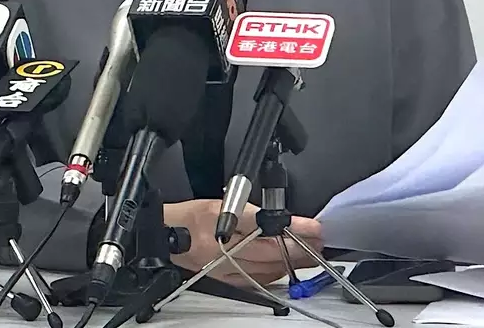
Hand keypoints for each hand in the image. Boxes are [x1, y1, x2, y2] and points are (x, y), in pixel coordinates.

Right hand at [163, 199, 324, 287]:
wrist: (162, 239)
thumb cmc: (188, 218)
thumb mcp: (219, 202)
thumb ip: (249, 211)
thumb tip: (279, 218)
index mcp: (220, 218)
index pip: (264, 223)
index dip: (293, 227)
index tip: (314, 227)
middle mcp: (222, 245)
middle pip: (270, 250)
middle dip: (300, 247)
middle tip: (320, 243)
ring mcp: (223, 266)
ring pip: (266, 268)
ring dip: (292, 262)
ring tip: (312, 255)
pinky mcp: (223, 280)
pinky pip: (255, 280)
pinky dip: (274, 275)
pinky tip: (286, 270)